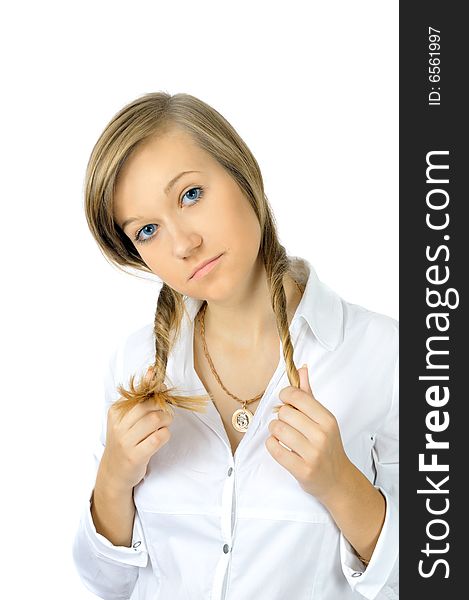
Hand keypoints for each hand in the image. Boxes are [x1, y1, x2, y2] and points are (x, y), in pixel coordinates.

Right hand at [99, 366, 173, 491]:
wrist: (114, 472)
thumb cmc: (125, 441)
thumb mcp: (126, 418)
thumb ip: (139, 398)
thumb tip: (153, 372)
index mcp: (115, 412)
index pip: (139, 394)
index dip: (154, 389)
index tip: (161, 386)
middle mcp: (119, 425)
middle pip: (149, 405)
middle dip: (163, 408)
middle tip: (164, 415)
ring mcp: (126, 441)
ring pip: (156, 419)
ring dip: (166, 421)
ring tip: (162, 426)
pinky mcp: (135, 456)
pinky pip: (159, 438)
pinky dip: (165, 435)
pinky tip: (160, 437)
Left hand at [265, 364, 351, 505]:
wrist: (337, 479)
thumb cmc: (327, 446)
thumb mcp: (323, 419)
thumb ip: (309, 394)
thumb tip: (302, 369)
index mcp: (327, 419)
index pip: (297, 396)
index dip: (285, 396)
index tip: (285, 401)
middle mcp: (321, 435)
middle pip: (284, 413)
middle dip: (280, 416)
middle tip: (287, 423)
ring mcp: (312, 454)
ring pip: (277, 429)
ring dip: (274, 431)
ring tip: (282, 435)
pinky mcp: (301, 469)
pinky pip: (274, 448)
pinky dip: (272, 445)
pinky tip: (279, 446)